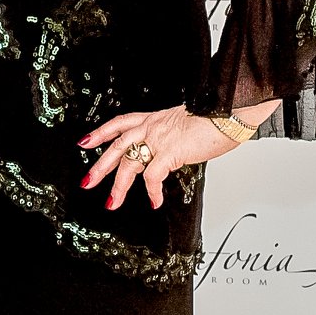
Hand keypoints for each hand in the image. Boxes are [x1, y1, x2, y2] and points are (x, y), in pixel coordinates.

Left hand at [78, 105, 237, 210]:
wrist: (229, 112)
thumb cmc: (215, 117)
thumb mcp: (186, 122)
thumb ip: (173, 135)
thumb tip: (172, 149)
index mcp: (155, 118)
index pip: (120, 123)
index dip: (101, 133)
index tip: (86, 141)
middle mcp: (153, 127)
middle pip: (116, 146)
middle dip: (100, 166)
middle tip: (88, 181)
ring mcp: (160, 139)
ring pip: (128, 163)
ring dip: (118, 186)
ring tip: (112, 202)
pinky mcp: (170, 151)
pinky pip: (153, 176)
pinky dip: (152, 192)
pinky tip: (154, 201)